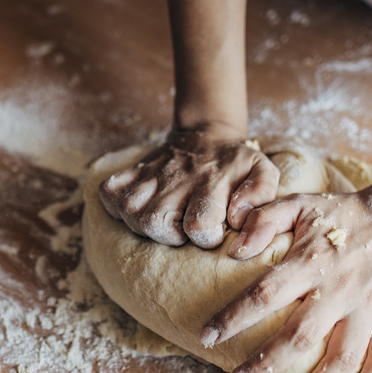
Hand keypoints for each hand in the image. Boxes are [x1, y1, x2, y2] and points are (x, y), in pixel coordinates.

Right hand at [99, 127, 278, 248]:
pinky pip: (109, 193)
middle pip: (155, 223)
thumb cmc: (236, 164)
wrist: (208, 136)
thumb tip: (237, 218)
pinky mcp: (133, 173)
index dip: (208, 236)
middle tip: (185, 228)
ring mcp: (151, 176)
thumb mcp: (262, 171)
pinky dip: (117, 206)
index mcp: (210, 182)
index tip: (215, 229)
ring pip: (130, 213)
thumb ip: (260, 195)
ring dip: (145, 225)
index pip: (199, 226)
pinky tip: (140, 209)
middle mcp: (177, 179)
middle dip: (171, 236)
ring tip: (166, 221)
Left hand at [199, 190, 371, 372]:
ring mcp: (368, 308)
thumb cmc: (340, 212)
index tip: (207, 337)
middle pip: (300, 336)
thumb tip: (234, 250)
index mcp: (312, 261)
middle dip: (265, 364)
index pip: (265, 293)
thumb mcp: (299, 202)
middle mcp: (340, 289)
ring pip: (342, 359)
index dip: (234, 317)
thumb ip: (264, 219)